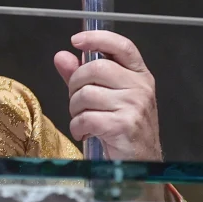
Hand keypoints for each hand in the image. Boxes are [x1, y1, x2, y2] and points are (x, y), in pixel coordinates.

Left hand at [53, 30, 161, 161]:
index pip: (122, 46)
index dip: (98, 38)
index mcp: (139, 75)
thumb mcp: (105, 97)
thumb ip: (82, 76)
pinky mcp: (124, 125)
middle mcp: (141, 87)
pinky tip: (85, 132)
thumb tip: (61, 56)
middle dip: (75, 85)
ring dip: (75, 110)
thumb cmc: (123, 128)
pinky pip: (86, 117)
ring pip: (86, 94)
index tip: (76, 40)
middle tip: (77, 101)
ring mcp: (135, 106)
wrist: (140, 163)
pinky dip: (77, 127)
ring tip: (83, 119)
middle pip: (94, 69)